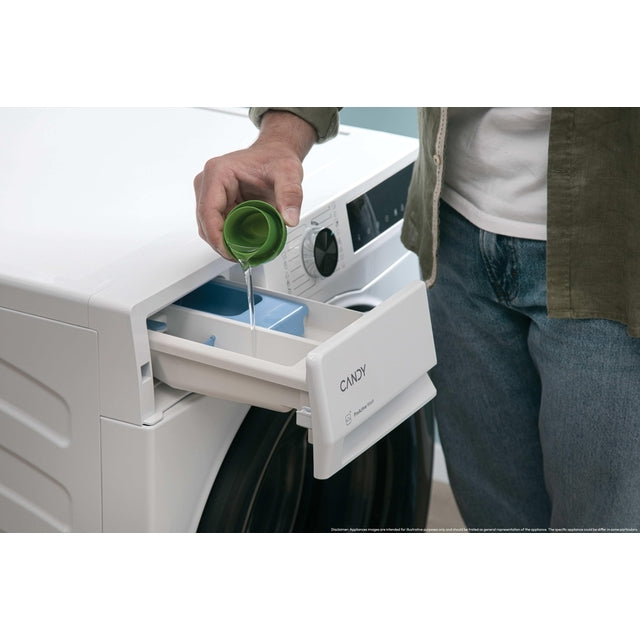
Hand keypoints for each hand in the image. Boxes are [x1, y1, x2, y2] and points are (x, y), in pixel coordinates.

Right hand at [194, 111, 316, 259]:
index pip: (208, 212)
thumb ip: (291, 195)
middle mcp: (208, 183)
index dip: (217, 237)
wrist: (275, 154)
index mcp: (218, 173)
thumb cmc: (275, 159)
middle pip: (205, 223)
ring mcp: (210, 194)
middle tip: (242, 256)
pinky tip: (243, 243)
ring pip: (209, 227)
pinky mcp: (217, 202)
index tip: (231, 253)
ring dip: (224, 242)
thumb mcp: (288, 174)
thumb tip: (289, 219)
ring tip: (245, 251)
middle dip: (221, 244)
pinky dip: (228, 237)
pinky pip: (217, 226)